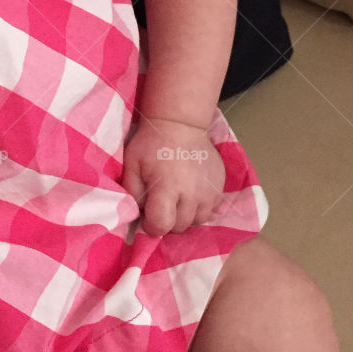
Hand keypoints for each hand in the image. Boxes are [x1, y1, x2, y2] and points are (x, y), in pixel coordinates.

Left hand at [122, 117, 225, 235]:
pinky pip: (210, 210)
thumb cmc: (152, 144)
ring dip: (184, 217)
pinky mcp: (220, 188)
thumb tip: (138, 217)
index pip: (162, 225)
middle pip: (180, 227)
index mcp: (168, 187)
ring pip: (197, 222)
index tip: (148, 217)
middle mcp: (192, 193)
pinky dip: (198, 208)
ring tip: (176, 200)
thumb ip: (132, 194)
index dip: (152, 226)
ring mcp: (209, 191)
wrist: (181, 124)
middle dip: (167, 221)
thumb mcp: (132, 165)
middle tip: (160, 205)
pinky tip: (190, 193)